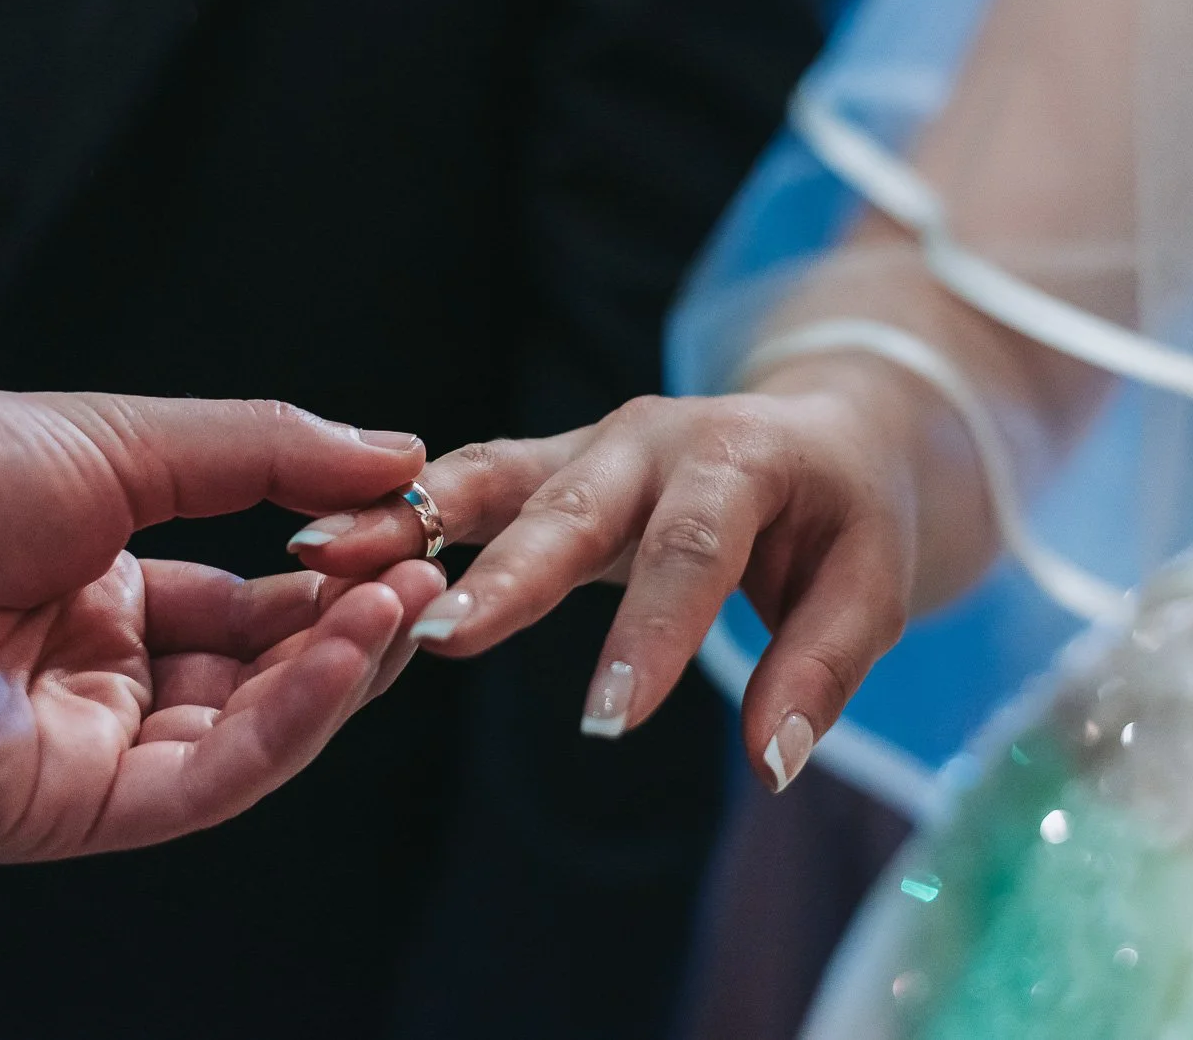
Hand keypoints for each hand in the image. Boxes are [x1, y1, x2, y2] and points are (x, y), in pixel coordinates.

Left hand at [0, 390, 440, 860]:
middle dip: (347, 627)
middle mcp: (98, 675)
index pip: (250, 602)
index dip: (333, 572)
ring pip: (244, 736)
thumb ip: (264, 453)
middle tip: (421, 573)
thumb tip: (399, 452)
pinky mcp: (57, 808)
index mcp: (103, 588)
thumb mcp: (125, 441)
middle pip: (259, 676)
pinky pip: (197, 783)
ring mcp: (80, 747)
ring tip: (398, 603)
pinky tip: (337, 658)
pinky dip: (282, 726)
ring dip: (332, 673)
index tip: (410, 528)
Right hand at [288, 390, 919, 794]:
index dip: (652, 630)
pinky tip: (320, 544)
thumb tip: (769, 763)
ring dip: (409, 521)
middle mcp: (648, 438)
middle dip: (506, 576)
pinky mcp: (541, 465)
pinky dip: (393, 512)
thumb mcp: (872, 584)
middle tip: (444, 639)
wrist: (819, 429)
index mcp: (741, 457)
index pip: (693, 547)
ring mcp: (584, 445)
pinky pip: (462, 486)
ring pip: (489, 479)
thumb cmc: (846, 516)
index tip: (610, 717)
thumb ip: (820, 667)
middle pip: (570, 506)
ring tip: (324, 559)